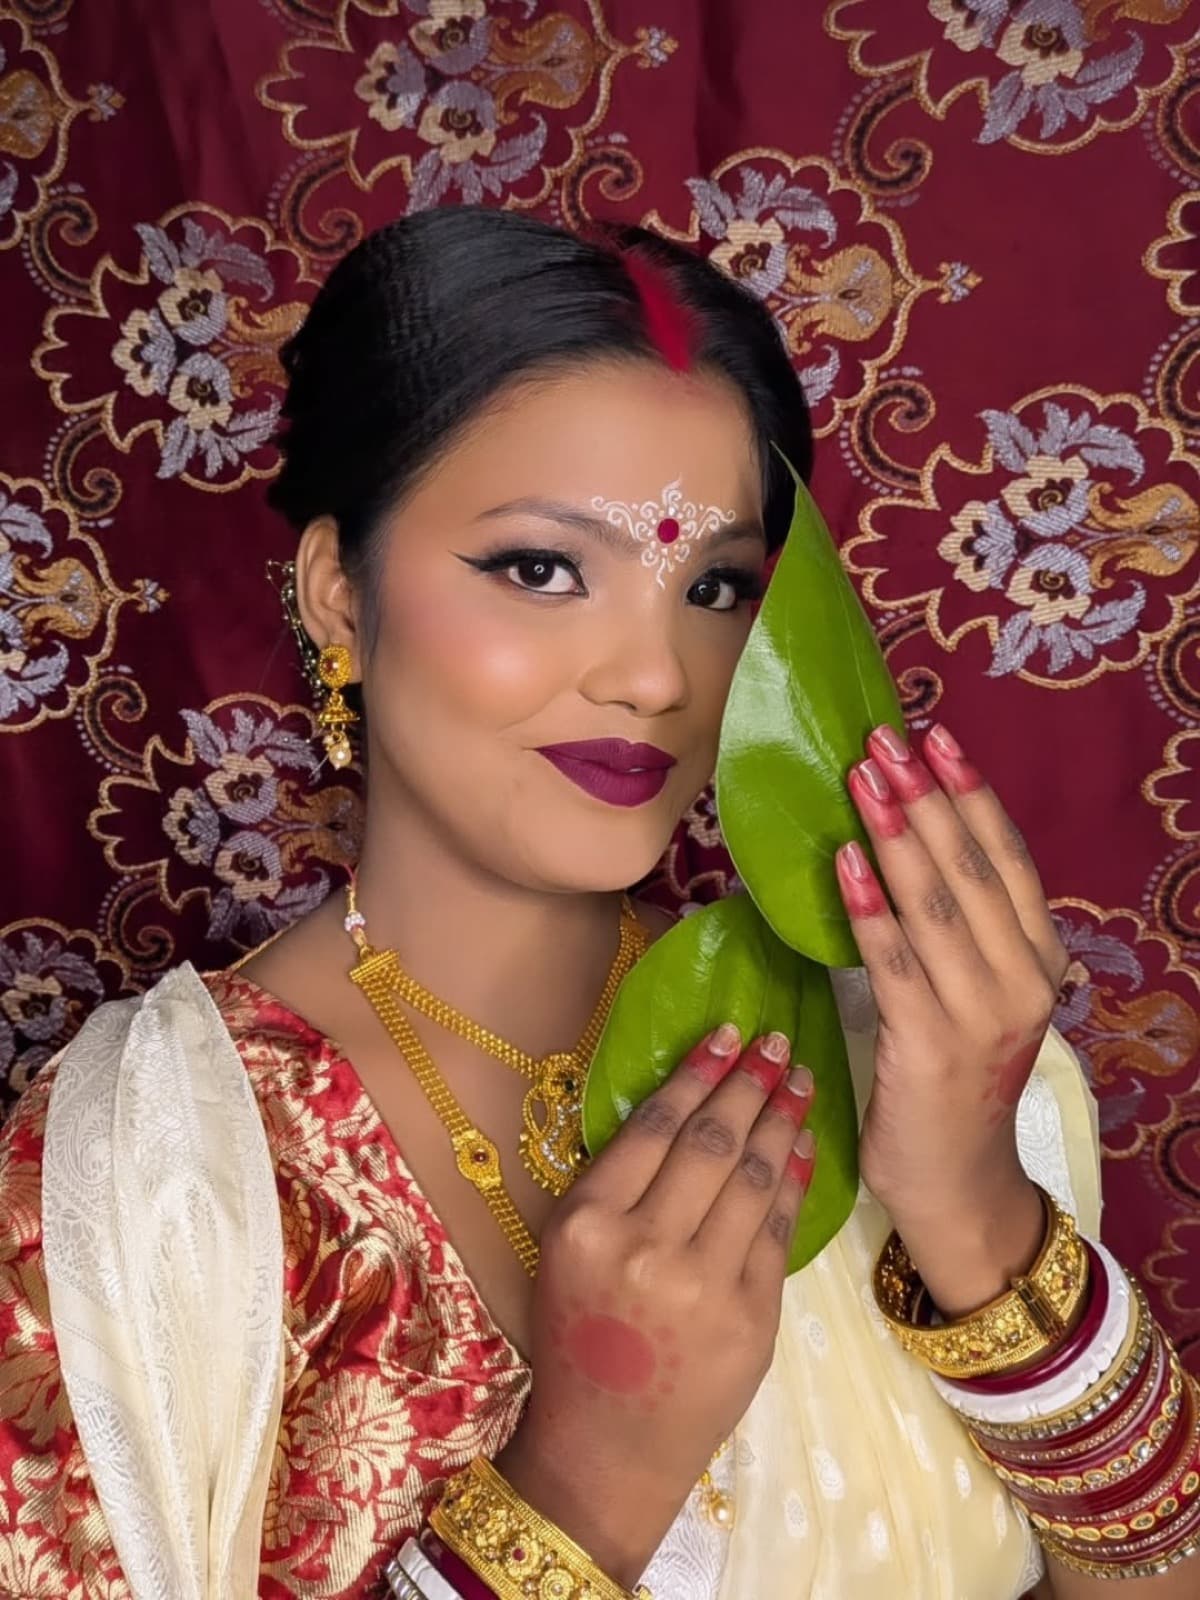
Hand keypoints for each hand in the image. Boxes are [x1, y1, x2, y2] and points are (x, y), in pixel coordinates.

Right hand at [498, 1028, 814, 1586]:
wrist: (607, 1447)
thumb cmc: (579, 1340)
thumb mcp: (568, 1252)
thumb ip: (615, 1187)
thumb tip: (683, 1107)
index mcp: (587, 1223)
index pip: (655, 1127)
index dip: (698, 1074)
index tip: (727, 1035)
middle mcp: (644, 1247)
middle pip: (711, 1142)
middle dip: (750, 1083)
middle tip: (779, 1043)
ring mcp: (703, 1285)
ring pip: (753, 1178)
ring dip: (782, 1120)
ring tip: (801, 1081)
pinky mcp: (751, 1318)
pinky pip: (779, 1230)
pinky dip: (795, 1180)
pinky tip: (805, 1145)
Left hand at [836, 722, 1068, 1314]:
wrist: (960, 1185)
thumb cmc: (955, 1079)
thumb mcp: (977, 994)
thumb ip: (958, 928)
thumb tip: (905, 839)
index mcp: (1039, 959)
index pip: (1007, 860)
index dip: (970, 794)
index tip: (935, 737)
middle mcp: (1022, 979)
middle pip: (972, 870)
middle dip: (926, 797)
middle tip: (885, 740)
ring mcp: (980, 1014)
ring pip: (937, 907)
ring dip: (896, 837)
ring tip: (862, 779)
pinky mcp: (930, 1047)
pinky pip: (896, 964)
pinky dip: (871, 911)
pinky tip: (845, 864)